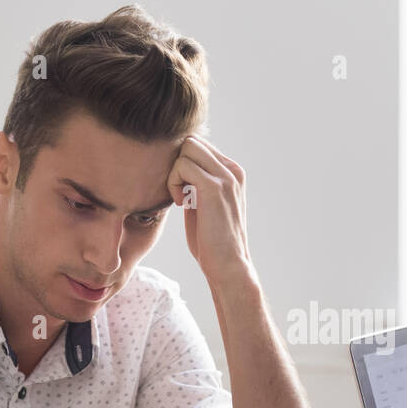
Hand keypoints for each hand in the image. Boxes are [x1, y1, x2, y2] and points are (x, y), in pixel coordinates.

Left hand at [166, 135, 255, 290]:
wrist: (228, 266)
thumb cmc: (212, 243)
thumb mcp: (205, 205)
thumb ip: (196, 184)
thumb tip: (176, 168)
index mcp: (233, 172)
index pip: (198, 146)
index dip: (181, 165)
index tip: (181, 191)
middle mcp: (233, 170)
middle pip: (191, 141)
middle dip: (176, 163)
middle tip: (177, 192)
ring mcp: (226, 177)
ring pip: (186, 148)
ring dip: (174, 172)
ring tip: (180, 198)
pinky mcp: (214, 187)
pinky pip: (182, 165)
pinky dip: (174, 182)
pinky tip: (180, 203)